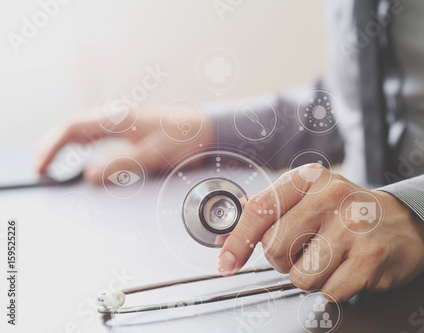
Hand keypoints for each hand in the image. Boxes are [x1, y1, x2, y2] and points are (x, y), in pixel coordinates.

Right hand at [35, 105, 213, 182]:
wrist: (206, 129)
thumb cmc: (185, 139)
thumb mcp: (154, 156)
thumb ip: (121, 166)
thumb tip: (90, 175)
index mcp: (118, 118)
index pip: (73, 128)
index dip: (52, 146)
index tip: (41, 166)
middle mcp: (116, 116)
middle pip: (72, 127)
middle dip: (52, 146)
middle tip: (40, 169)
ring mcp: (121, 121)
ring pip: (82, 129)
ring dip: (64, 145)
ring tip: (50, 164)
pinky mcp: (128, 129)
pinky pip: (96, 134)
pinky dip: (80, 144)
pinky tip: (78, 154)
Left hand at [217, 164, 423, 301]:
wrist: (402, 222)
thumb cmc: (346, 212)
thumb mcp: (308, 197)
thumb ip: (268, 212)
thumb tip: (226, 236)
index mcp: (309, 179)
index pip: (260, 210)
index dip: (238, 241)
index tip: (227, 262)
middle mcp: (331, 196)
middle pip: (275, 247)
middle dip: (282, 260)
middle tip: (304, 251)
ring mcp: (353, 226)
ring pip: (301, 276)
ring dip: (309, 276)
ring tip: (329, 258)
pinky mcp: (370, 257)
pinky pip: (329, 292)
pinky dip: (333, 288)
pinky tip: (347, 268)